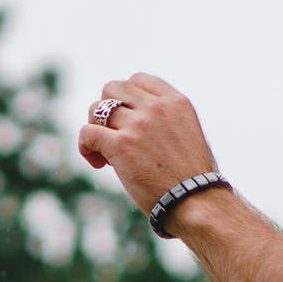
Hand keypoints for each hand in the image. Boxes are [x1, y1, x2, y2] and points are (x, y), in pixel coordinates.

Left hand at [76, 75, 221, 213]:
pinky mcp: (121, 145)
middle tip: (114, 135)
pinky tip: (98, 162)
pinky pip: (88, 133)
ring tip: (105, 153)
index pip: (138, 80)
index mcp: (176, 102)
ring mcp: (138, 124)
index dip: (126, 98)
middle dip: (106, 109)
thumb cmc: (192, 179)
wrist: (196, 201)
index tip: (128, 119)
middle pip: (112, 88)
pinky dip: (86, 146)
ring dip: (95, 129)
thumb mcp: (187, 134)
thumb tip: (130, 120)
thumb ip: (164, 120)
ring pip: (96, 110)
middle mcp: (157, 107)